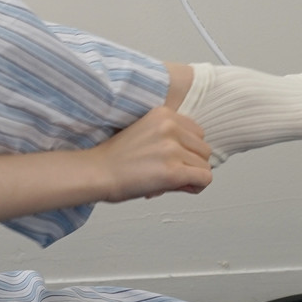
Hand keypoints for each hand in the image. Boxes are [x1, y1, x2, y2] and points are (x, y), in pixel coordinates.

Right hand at [92, 106, 213, 201]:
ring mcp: (172, 149)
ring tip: (172, 182)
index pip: (197, 132)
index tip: (175, 160)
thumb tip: (194, 159)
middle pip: (204, 149)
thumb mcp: (145, 133)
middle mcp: (170, 127)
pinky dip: (196, 187)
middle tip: (173, 174)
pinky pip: (204, 179)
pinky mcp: (173, 171)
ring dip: (193, 176)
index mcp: (163, 114)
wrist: (96, 172)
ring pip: (205, 165)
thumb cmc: (115, 158)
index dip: (189, 150)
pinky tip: (181, 188)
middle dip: (192, 163)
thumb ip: (171, 138)